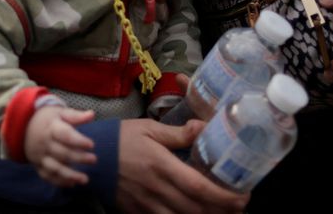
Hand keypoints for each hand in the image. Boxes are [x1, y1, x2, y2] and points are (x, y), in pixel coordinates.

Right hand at [24, 106, 95, 187]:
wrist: (24, 127)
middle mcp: (45, 144)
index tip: (91, 144)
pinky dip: (59, 182)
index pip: (65, 135)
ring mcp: (40, 156)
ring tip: (85, 179)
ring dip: (70, 175)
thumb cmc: (48, 119)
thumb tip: (92, 114)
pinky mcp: (38, 166)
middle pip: (62, 153)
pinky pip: (48, 176)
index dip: (78, 141)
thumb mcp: (60, 113)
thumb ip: (76, 116)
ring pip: (55, 168)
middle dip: (79, 158)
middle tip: (94, 159)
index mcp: (51, 128)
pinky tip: (72, 183)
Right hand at [116, 119, 247, 213]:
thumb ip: (178, 133)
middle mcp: (157, 189)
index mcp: (162, 166)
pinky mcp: (138, 212)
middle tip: (238, 207)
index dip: (223, 196)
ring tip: (221, 212)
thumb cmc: (121, 139)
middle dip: (222, 212)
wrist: (89, 157)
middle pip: (197, 209)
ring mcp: (147, 205)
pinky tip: (192, 213)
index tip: (243, 196)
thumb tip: (204, 127)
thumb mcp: (149, 129)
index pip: (199, 187)